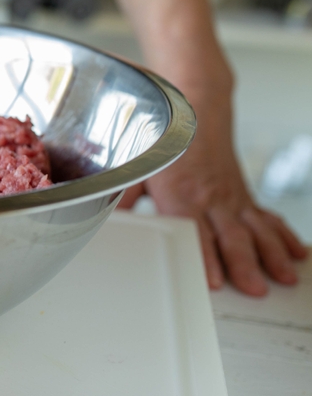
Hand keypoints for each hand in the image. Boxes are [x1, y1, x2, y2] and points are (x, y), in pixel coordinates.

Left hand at [120, 87, 307, 295]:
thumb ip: (123, 198)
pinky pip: (267, 217)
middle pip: (231, 236)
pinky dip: (284, 235)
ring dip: (271, 254)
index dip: (205, 258)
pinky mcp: (243, 195)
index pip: (196, 234)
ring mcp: (231, 197)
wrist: (195, 107)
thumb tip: (103, 219)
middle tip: (254, 287)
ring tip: (283, 277)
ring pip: (256, 229)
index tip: (214, 280)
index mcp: (182, 194)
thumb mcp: (137, 168)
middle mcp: (212, 197)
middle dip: (244, 264)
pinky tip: (295, 253)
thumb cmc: (164, 140)